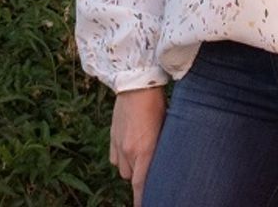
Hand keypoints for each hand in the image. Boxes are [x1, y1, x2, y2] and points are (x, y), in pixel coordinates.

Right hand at [110, 86, 165, 205]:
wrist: (136, 81)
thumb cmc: (156, 102)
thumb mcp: (165, 125)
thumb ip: (161, 147)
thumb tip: (165, 160)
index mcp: (144, 150)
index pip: (140, 185)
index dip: (143, 199)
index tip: (147, 203)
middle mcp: (128, 151)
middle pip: (131, 178)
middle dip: (140, 177)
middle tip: (149, 169)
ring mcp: (118, 144)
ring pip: (122, 170)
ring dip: (131, 167)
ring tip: (141, 154)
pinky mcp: (112, 136)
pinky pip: (115, 158)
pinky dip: (121, 158)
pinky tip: (130, 147)